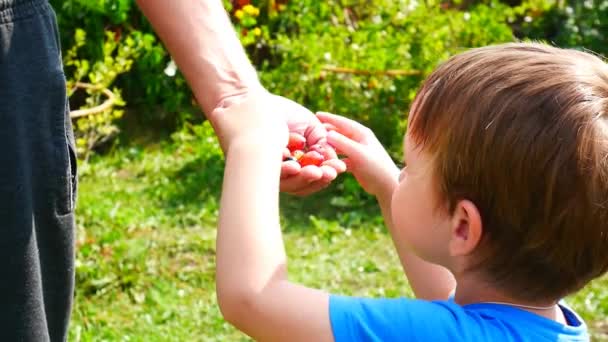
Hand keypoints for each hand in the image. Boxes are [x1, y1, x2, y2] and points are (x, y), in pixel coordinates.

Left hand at [209, 90, 345, 194]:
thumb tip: (332, 159)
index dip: (327, 174)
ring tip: (315, 171)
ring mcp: (267, 173)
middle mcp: (283, 172)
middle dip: (318, 179)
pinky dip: (284, 171)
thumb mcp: (309, 126)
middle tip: (329, 172)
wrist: (257, 101)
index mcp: (298, 164)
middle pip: (302, 185)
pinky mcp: (253, 168)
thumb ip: (322, 141)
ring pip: (288, 185)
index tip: (340, 168)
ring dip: (303, 179)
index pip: (314, 176)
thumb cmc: (284, 113)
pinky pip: (270, 175)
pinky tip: (294, 165)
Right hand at [317, 112, 398, 198]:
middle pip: (339, 133)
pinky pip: (340, 158)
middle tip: (311, 131)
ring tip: (314, 146)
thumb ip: (343, 143)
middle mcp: (359, 141)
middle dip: (326, 132)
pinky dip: (332, 159)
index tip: (316, 114)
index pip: (342, 122)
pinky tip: (323, 162)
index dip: (329, 118)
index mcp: (362, 133)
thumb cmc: (376, 167)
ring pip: (338, 146)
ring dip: (328, 146)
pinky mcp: (355, 163)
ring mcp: (357, 152)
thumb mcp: (359, 153)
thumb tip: (327, 133)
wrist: (387, 185)